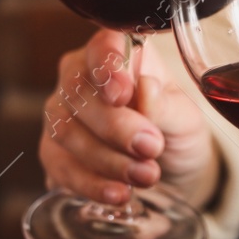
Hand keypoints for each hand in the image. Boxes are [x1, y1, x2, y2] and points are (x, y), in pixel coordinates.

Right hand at [38, 29, 218, 208]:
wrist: (168, 171)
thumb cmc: (175, 130)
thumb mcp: (185, 118)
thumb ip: (166, 105)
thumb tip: (145, 89)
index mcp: (117, 53)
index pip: (102, 45)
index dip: (107, 66)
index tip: (123, 94)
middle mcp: (80, 77)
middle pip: (78, 91)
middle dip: (114, 126)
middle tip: (151, 147)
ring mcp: (60, 114)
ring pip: (65, 130)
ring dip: (106, 159)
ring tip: (145, 176)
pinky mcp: (53, 153)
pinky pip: (61, 166)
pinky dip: (90, 183)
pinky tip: (117, 193)